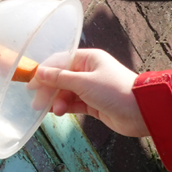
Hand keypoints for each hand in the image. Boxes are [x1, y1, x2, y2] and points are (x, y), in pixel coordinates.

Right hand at [28, 48, 147, 137]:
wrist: (141, 112)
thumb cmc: (115, 90)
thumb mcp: (83, 82)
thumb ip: (59, 78)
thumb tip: (38, 72)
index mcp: (88, 59)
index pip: (60, 61)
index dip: (44, 72)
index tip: (30, 84)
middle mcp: (89, 71)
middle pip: (61, 78)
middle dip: (49, 90)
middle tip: (37, 102)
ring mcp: (91, 88)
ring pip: (66, 92)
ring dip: (57, 100)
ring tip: (54, 110)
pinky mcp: (93, 104)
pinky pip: (73, 103)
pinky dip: (65, 107)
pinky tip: (59, 112)